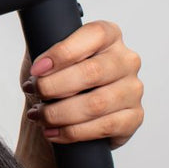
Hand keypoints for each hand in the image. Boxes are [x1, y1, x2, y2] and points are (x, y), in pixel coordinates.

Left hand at [20, 20, 143, 147]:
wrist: (66, 112)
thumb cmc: (57, 78)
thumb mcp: (48, 54)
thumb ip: (43, 42)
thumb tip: (34, 36)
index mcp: (109, 35)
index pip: (93, 35)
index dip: (62, 53)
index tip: (37, 69)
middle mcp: (127, 60)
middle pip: (92, 72)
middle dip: (54, 86)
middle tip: (34, 92)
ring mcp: (133, 89)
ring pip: (96, 104)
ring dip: (60, 113)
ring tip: (39, 115)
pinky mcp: (134, 117)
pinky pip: (104, 127)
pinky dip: (72, 132)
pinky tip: (54, 131)